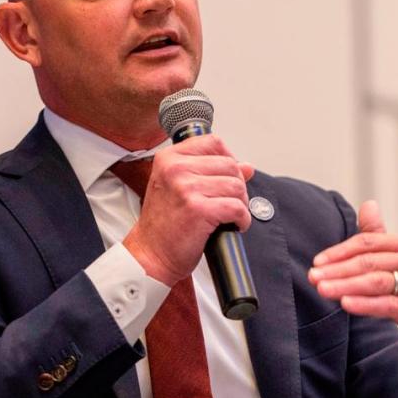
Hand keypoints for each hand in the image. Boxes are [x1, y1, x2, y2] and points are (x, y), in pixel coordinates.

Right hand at [124, 134, 254, 286]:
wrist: (151, 254)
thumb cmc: (163, 224)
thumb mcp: (179, 188)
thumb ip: (210, 172)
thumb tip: (246, 167)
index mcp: (169, 158)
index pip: (213, 143)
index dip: (228, 159)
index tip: (227, 176)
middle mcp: (175, 169)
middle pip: (229, 165)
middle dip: (238, 185)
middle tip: (231, 201)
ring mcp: (186, 188)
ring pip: (236, 186)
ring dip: (241, 203)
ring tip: (231, 215)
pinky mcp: (198, 209)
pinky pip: (236, 207)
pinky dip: (242, 219)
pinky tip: (234, 225)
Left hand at [308, 201, 397, 368]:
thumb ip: (380, 236)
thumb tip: (368, 205)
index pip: (368, 242)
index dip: (339, 251)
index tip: (317, 262)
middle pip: (369, 261)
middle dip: (337, 269)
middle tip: (313, 276)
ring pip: (376, 281)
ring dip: (345, 285)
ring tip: (323, 289)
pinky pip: (388, 304)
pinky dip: (365, 304)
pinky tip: (346, 303)